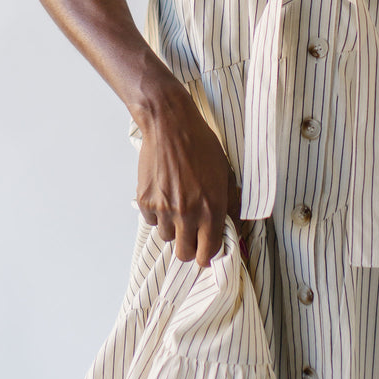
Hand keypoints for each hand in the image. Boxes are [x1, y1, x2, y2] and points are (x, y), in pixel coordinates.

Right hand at [135, 81, 241, 267]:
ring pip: (167, 237)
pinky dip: (157, 214)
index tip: (206, 248)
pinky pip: (151, 221)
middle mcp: (187, 214)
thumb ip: (230, 201)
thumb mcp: (225, 171)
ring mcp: (164, 210)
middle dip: (189, 246)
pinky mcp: (145, 202)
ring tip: (177, 203)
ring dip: (173, 227)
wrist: (170, 124)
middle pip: (184, 254)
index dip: (208, 253)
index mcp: (211, 209)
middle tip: (191, 231)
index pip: (208, 253)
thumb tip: (232, 223)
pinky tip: (164, 193)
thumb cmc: (201, 144)